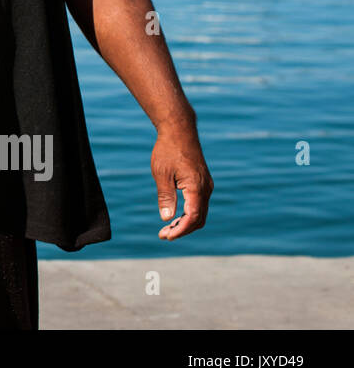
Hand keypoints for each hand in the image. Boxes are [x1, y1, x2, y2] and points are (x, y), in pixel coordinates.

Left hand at [151, 123, 212, 239]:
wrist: (179, 131)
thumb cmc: (168, 150)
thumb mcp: (162, 174)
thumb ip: (165, 196)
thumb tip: (167, 218)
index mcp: (197, 187)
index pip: (192, 217)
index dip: (181, 229)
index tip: (167, 236)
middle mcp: (206, 188)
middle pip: (199, 218)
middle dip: (183, 229)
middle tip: (163, 235)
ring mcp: (206, 185)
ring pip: (200, 212)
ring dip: (186, 222)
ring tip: (167, 228)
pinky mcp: (203, 182)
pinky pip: (199, 203)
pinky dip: (189, 213)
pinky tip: (175, 215)